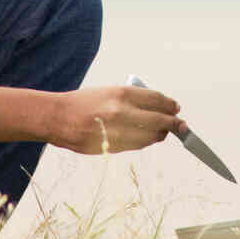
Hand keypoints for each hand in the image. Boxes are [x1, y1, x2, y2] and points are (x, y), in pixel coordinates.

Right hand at [48, 85, 183, 154]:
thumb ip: (133, 100)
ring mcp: (117, 131)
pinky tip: (148, 138)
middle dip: (173, 124)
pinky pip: (136, 145)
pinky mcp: (112, 146)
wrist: (58, 117)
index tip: (177, 109)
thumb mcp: (109, 92)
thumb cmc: (84, 102)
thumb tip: (158, 109)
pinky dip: (145, 142)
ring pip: (150, 136)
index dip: (170, 105)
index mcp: (122, 94)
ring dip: (160, 135)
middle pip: (159, 120)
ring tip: (163, 132)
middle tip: (181, 125)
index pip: (157, 100)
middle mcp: (122, 112)